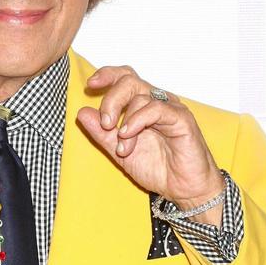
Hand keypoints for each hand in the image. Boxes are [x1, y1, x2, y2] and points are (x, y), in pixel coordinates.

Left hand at [76, 65, 224, 225]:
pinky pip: (157, 109)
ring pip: (141, 97)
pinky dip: (138, 120)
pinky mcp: (182, 119)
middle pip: (130, 81)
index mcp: (142, 106)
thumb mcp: (120, 152)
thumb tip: (82, 113)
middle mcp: (157, 102)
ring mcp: (170, 109)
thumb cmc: (158, 168)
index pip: (124, 78)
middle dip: (111, 100)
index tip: (90, 86)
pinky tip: (128, 135)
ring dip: (125, 123)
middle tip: (105, 123)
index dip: (107, 75)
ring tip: (124, 148)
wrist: (183, 189)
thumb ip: (102, 134)